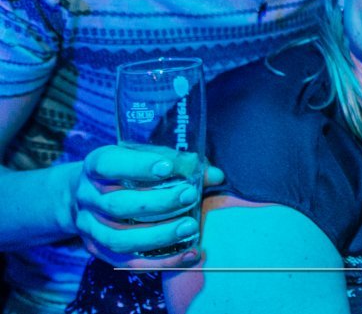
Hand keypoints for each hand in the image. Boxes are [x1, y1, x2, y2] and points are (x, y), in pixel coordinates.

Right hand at [71, 145, 223, 269]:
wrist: (87, 193)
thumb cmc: (127, 170)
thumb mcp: (144, 157)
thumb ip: (179, 162)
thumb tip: (215, 175)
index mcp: (97, 166)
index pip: (109, 165)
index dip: (138, 166)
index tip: (168, 167)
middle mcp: (88, 197)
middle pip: (118, 205)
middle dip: (158, 203)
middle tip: (189, 197)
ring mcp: (89, 226)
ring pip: (120, 238)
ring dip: (160, 236)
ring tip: (190, 228)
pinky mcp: (97, 249)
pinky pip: (127, 262)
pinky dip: (159, 262)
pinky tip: (187, 255)